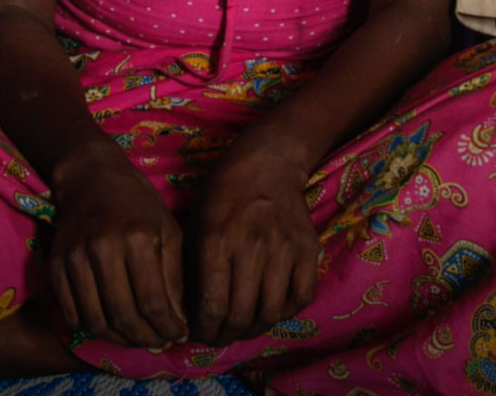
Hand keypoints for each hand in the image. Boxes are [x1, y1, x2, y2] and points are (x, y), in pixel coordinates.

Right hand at [50, 142, 186, 347]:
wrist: (92, 177)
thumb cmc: (139, 203)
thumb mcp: (167, 229)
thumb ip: (173, 276)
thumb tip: (178, 321)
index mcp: (139, 237)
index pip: (153, 301)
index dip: (167, 327)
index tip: (178, 336)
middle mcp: (105, 248)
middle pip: (123, 315)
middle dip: (145, 339)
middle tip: (159, 343)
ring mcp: (76, 257)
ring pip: (96, 320)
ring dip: (119, 339)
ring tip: (136, 338)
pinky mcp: (56, 265)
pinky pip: (72, 313)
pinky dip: (92, 328)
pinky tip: (110, 325)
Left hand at [185, 149, 317, 347]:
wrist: (269, 161)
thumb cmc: (223, 191)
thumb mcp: (196, 223)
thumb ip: (192, 268)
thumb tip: (188, 314)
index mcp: (217, 240)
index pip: (212, 307)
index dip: (203, 331)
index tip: (199, 334)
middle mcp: (252, 246)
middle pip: (240, 316)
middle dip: (224, 336)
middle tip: (219, 336)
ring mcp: (284, 247)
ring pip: (270, 313)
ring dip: (253, 329)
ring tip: (243, 327)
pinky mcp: (307, 248)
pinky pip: (301, 297)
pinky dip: (285, 312)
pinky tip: (270, 307)